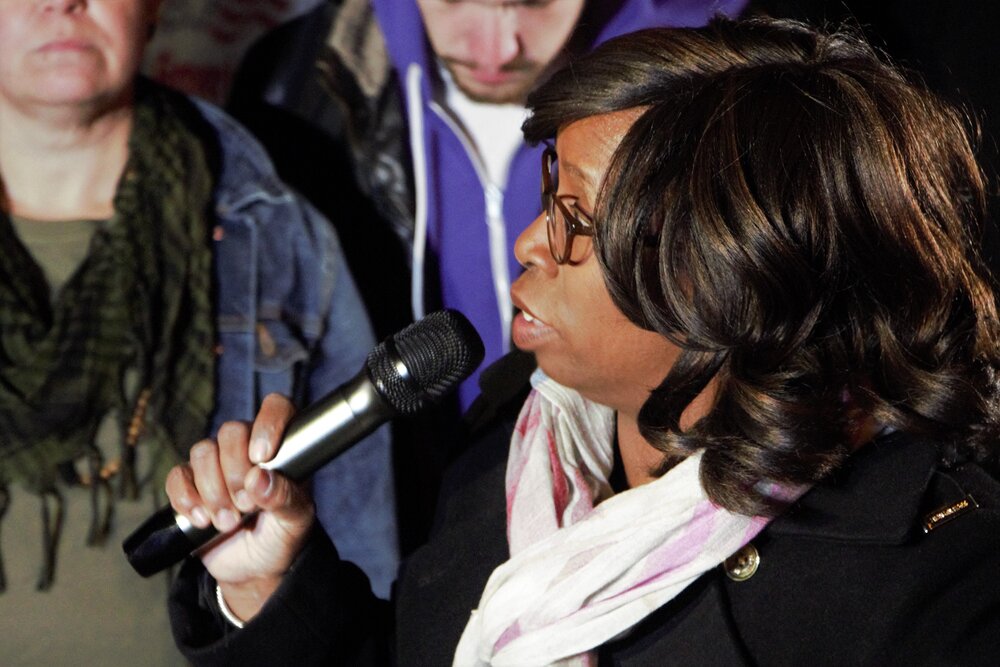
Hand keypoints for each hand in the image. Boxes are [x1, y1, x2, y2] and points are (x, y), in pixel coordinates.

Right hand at [165, 393, 314, 620]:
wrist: (253, 570)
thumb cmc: (282, 537)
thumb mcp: (295, 522)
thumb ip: (285, 498)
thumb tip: (260, 478)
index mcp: (281, 448)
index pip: (276, 408)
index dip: (267, 424)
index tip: (261, 457)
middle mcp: (247, 448)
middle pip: (231, 431)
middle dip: (235, 473)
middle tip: (246, 506)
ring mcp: (216, 464)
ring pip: (202, 452)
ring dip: (213, 491)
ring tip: (228, 522)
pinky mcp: (190, 485)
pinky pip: (177, 476)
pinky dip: (186, 499)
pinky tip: (202, 520)